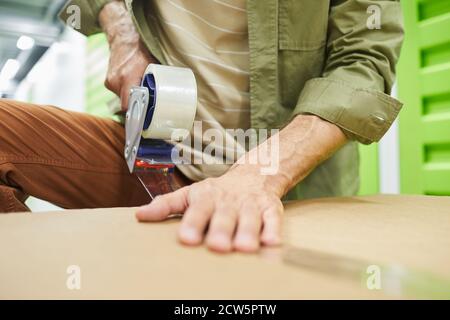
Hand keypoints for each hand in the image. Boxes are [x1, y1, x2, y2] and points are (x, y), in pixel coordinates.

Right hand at [99, 1, 156, 111]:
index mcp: (127, 78)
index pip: (128, 106)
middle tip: (147, 105)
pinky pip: (118, 93)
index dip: (136, 114)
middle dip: (136, 105)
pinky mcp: (108, 81)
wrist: (124, 38)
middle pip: (126, 104)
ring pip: (122, 99)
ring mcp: (110, 82)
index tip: (144, 119)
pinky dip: (126, 91)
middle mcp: (116, 81)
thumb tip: (168, 97)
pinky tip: (132, 85)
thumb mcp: (152, 66)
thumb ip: (155, 82)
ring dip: (131, 97)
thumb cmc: (141, 51)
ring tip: (140, 90)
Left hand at [136, 165, 283, 252]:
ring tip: (244, 247)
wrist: (254, 174)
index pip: (198, 210)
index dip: (193, 223)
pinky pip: (273, 219)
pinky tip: (271, 242)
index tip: (186, 238)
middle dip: (222, 230)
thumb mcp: (190, 194)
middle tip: (217, 246)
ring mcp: (250, 205)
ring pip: (249, 219)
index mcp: (207, 198)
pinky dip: (273, 229)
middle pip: (224, 216)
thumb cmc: (217, 191)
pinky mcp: (270, 208)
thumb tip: (139, 215)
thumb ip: (167, 205)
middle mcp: (229, 202)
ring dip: (247, 232)